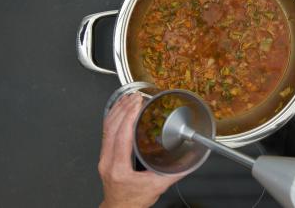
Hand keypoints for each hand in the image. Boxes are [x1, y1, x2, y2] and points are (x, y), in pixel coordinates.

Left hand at [98, 93, 184, 207]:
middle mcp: (108, 161)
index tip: (137, 104)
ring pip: (106, 128)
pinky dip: (113, 117)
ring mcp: (103, 158)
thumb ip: (175, 172)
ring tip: (128, 98)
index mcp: (119, 168)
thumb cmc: (134, 201)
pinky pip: (105, 132)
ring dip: (117, 110)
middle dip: (123, 109)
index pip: (121, 136)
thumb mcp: (157, 186)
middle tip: (135, 97)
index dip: (129, 117)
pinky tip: (120, 109)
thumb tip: (190, 159)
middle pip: (111, 128)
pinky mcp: (104, 155)